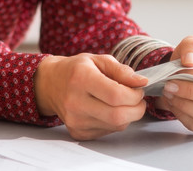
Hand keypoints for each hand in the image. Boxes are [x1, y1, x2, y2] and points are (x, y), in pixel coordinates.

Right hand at [35, 54, 149, 139]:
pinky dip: (115, 122)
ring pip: (116, 126)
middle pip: (118, 116)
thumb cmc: (76, 70)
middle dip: (137, 109)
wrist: (50, 84)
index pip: (116, 95)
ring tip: (121, 103)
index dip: (135, 94)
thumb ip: (121, 70)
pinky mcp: (77, 132)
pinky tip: (107, 111)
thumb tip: (142, 82)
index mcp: (81, 78)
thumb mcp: (98, 60)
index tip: (138, 89)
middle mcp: (75, 101)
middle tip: (137, 100)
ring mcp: (75, 120)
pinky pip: (108, 132)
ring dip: (127, 116)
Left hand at [154, 35, 192, 135]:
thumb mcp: (191, 46)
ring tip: (169, 95)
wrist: (186, 77)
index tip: (175, 74)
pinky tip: (174, 105)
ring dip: (184, 105)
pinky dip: (183, 117)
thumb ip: (192, 47)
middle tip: (168, 86)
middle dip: (187, 92)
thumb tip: (189, 60)